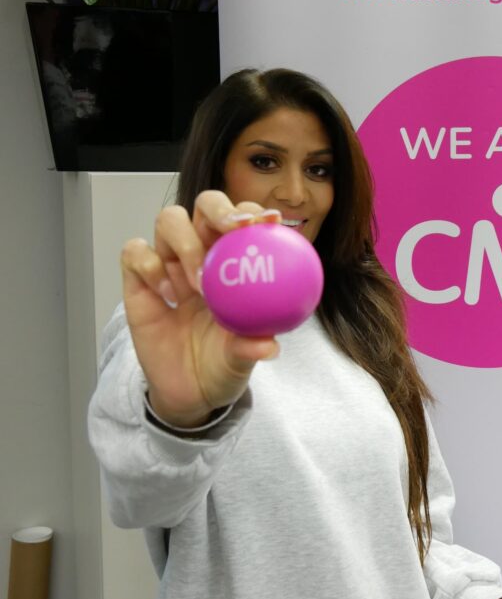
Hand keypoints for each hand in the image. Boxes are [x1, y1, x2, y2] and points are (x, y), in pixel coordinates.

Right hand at [120, 191, 281, 427]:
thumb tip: (269, 346)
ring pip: (169, 220)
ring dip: (185, 243)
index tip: (269, 222)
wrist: (187, 392)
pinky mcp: (137, 280)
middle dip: (219, 209)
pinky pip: (135, 252)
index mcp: (234, 262)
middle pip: (206, 206)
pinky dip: (149, 265)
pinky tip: (166, 293)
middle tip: (232, 230)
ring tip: (197, 283)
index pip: (244, 221)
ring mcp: (168, 263)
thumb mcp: (240, 360)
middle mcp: (201, 253)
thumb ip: (250, 347)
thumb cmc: (222, 364)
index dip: (254, 213)